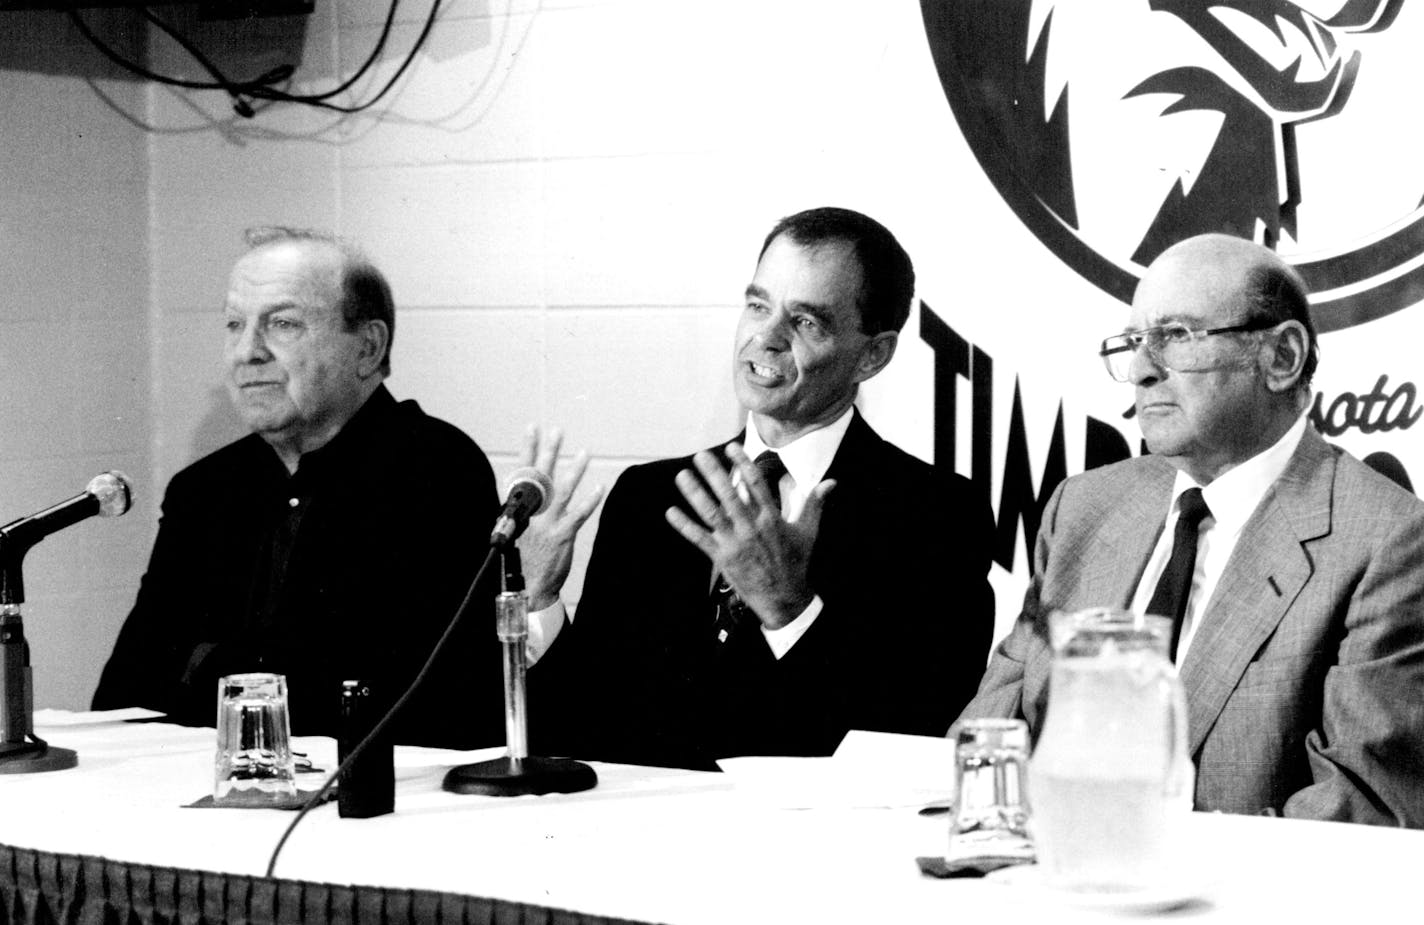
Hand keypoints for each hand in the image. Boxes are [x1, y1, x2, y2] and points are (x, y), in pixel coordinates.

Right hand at [514, 425, 603, 610]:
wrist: (530, 584)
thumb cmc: (526, 553)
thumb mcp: (516, 525)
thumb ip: (524, 502)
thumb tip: (526, 479)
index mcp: (519, 507)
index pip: (522, 471)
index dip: (528, 449)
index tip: (533, 427)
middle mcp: (531, 512)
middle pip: (541, 475)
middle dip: (549, 451)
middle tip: (557, 430)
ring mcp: (546, 524)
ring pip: (561, 491)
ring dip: (574, 471)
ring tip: (584, 453)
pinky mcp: (561, 536)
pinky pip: (578, 515)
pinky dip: (590, 500)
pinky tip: (600, 487)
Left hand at [664, 442, 833, 629]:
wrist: (784, 598)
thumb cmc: (795, 563)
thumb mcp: (808, 532)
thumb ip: (815, 504)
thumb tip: (831, 483)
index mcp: (771, 519)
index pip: (756, 485)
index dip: (744, 464)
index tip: (731, 447)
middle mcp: (751, 528)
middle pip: (730, 495)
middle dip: (714, 474)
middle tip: (701, 456)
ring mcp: (735, 543)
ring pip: (712, 514)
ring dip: (695, 494)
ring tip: (682, 476)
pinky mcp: (722, 558)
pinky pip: (700, 539)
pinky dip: (684, 525)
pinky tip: (671, 511)